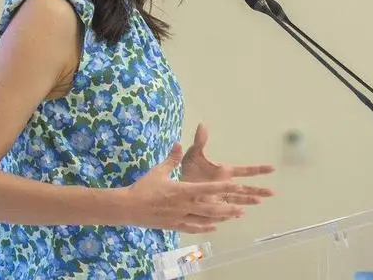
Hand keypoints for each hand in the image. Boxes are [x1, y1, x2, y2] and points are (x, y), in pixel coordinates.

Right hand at [124, 142, 247, 232]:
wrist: (128, 207)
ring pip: (205, 220)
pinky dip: (205, 228)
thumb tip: (178, 143)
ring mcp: (180, 218)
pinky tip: (214, 228)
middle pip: (211, 208)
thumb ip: (172, 158)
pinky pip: (193, 228)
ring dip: (221, 218)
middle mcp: (184, 206)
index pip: (207, 189)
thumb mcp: (159, 171)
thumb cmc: (144, 187)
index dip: (223, 188)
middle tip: (243, 208)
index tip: (236, 185)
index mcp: (182, 191)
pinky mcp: (174, 226)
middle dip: (228, 208)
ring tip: (234, 216)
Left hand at [182, 123, 275, 205]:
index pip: (245, 171)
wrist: (178, 188)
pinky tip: (241, 213)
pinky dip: (234, 211)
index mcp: (225, 172)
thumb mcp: (194, 155)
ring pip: (240, 200)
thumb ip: (200, 141)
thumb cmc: (188, 171)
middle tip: (272, 192)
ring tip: (260, 202)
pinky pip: (227, 209)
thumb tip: (202, 125)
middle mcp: (227, 185)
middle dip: (259, 190)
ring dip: (250, 200)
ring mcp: (222, 196)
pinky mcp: (215, 206)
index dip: (259, 170)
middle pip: (247, 188)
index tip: (272, 168)